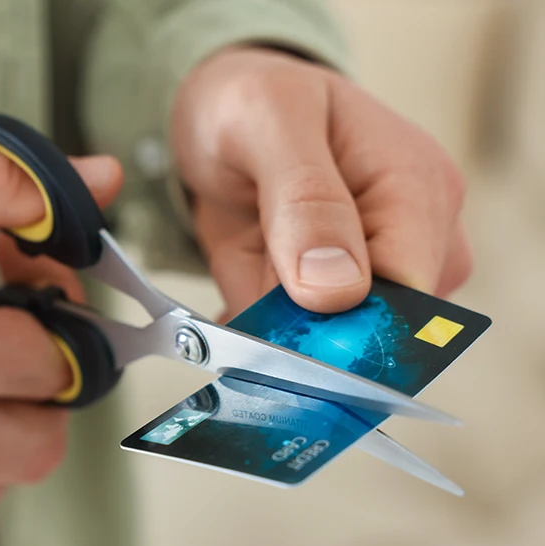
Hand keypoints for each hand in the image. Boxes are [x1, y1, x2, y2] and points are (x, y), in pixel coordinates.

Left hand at [171, 47, 471, 319]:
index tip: (281, 315)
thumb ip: (305, 198)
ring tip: (244, 255)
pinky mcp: (335, 301)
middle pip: (370, 334)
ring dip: (267, 326)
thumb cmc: (254, 102)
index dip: (345, 325)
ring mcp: (379, 277)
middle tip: (249, 269)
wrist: (223, 118)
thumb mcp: (268, 121)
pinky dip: (256, 331)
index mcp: (418, 189)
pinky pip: (294, 346)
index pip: (409, 297)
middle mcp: (415, 241)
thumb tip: (339, 289)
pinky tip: (237, 288)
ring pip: (324, 348)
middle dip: (295, 325)